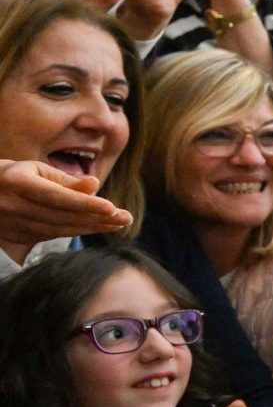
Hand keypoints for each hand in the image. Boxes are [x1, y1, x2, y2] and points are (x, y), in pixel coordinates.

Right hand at [0, 159, 131, 244]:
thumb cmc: (12, 176)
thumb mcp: (35, 170)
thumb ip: (65, 180)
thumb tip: (95, 184)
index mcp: (17, 182)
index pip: (58, 197)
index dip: (85, 203)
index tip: (111, 207)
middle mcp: (13, 205)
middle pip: (62, 216)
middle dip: (97, 218)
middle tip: (126, 218)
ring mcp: (13, 224)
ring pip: (59, 229)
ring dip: (92, 227)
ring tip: (119, 223)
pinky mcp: (17, 236)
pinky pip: (53, 235)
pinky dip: (78, 231)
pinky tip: (98, 227)